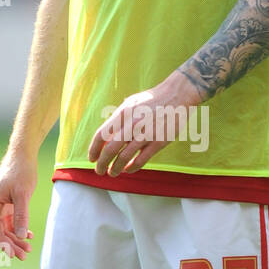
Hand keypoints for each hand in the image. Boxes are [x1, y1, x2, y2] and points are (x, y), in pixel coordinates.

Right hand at [0, 153, 36, 259]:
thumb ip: (21, 215)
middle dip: (11, 244)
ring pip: (6, 226)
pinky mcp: (9, 200)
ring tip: (28, 249)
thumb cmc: (21, 171)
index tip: (13, 254)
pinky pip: (11, 219)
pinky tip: (29, 234)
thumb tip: (20, 235)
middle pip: (0, 230)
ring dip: (16, 238)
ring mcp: (1, 203)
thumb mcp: (23, 194)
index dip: (3, 243)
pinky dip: (19, 227)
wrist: (23, 153)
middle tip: (24, 256)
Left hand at [87, 72, 201, 176]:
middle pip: (110, 149)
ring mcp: (146, 134)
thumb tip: (106, 135)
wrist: (177, 95)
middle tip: (99, 170)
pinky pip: (141, 160)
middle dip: (101, 163)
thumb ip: (118, 119)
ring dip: (115, 168)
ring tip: (112, 173)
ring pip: (124, 157)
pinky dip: (131, 168)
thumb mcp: (130, 104)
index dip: (93, 149)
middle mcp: (132, 124)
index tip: (91, 158)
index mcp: (123, 113)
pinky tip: (128, 169)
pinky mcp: (158, 142)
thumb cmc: (152, 100)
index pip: (101, 135)